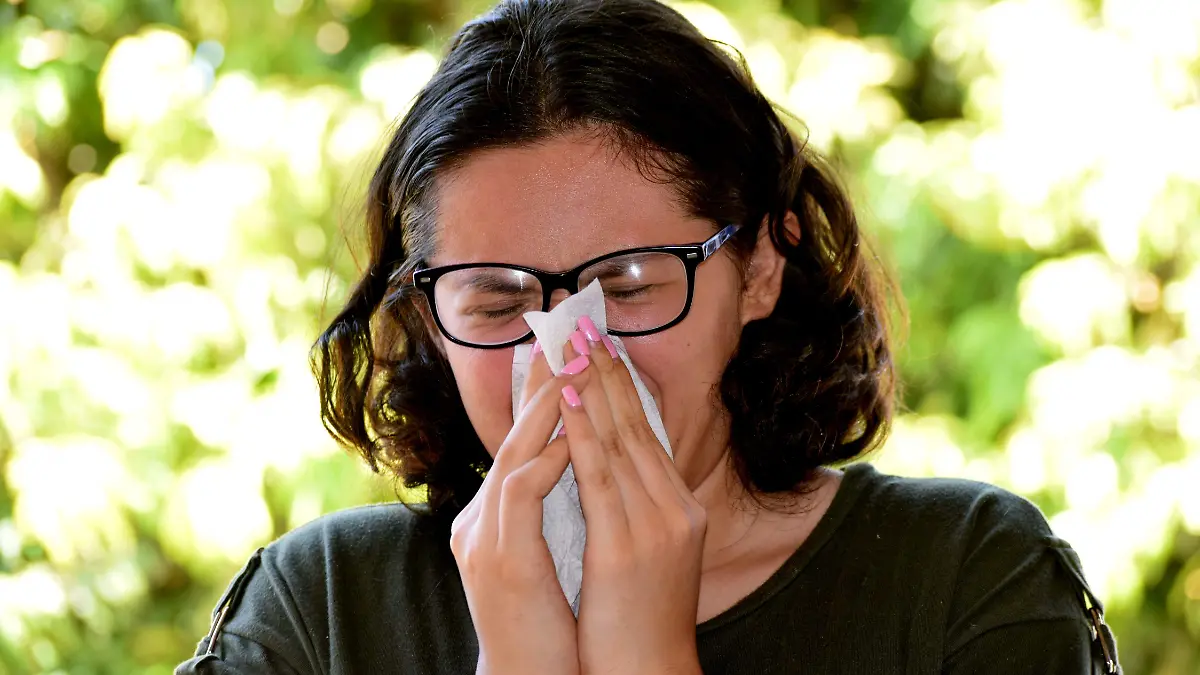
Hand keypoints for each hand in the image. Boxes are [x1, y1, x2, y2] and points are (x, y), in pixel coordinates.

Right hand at [450, 340, 589, 674]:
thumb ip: (557, 509)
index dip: (541, 395)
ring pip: (512, 456)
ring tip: (571, 371)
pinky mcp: (500, 559)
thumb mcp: (552, 555)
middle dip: (540, 385)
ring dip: (544, 411)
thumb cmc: (549, 622)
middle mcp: (479, 520)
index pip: (519, 443)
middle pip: (511, 438)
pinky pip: (520, 496)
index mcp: (494, 517)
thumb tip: (584, 466)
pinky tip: (568, 440)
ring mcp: (483, 538)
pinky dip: (545, 463)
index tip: (567, 352)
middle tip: (564, 338)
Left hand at [559, 316, 707, 674]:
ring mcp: (654, 524)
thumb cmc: (641, 622)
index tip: (602, 348)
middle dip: (608, 372)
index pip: (650, 434)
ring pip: (618, 439)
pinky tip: (564, 397)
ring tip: (571, 345)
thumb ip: (639, 510)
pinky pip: (598, 472)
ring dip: (591, 386)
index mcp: (680, 509)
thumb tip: (612, 470)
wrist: (650, 672)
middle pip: (637, 425)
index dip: (624, 388)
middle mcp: (674, 507)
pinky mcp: (627, 544)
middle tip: (584, 326)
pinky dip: (580, 428)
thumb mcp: (651, 556)